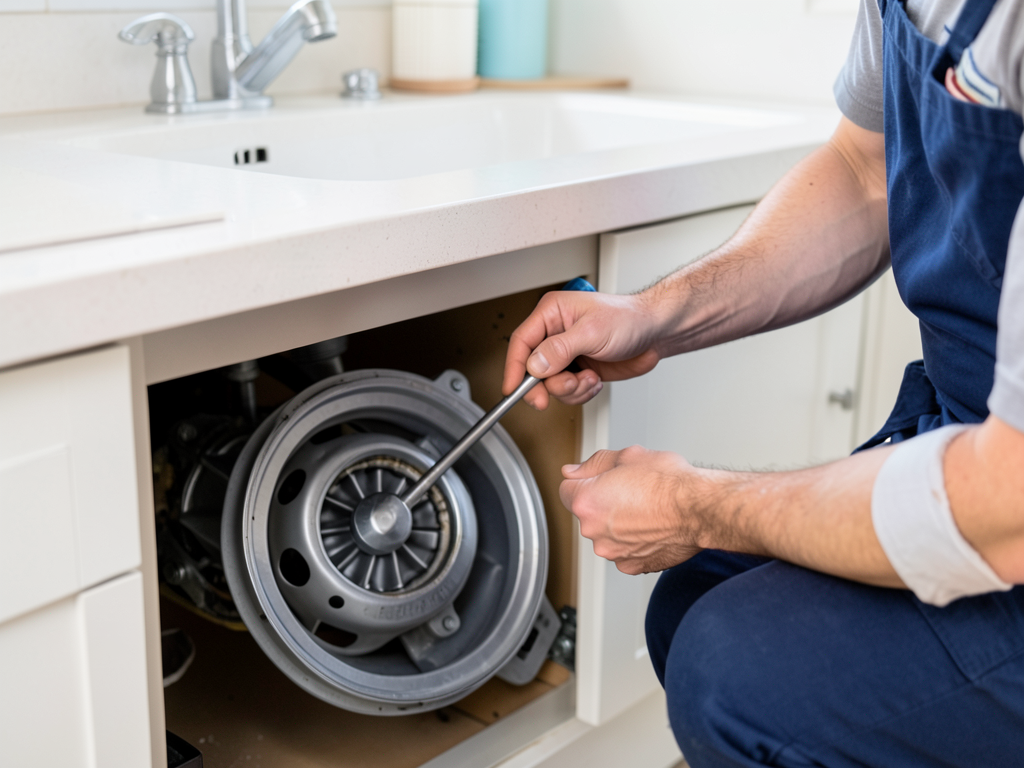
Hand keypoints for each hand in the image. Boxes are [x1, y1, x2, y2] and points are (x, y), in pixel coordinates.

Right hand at [502, 290, 661, 409]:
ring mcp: (567, 354)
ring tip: (589, 378)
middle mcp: (555, 334)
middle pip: (532, 369)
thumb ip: (560, 349)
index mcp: (552, 314)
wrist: (655, 333)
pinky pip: (568, 391)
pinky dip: (581, 392)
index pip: (522, 342)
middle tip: (561, 390)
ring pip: (550, 384)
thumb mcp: (592, 332)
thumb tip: (535, 364)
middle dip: (548, 385)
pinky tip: (595, 380)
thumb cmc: (629, 319)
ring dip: (570, 389)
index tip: (512, 389)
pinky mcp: (579, 369)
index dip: (515, 367)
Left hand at [560, 446, 704, 573]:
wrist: (699, 509)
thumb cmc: (669, 482)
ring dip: (619, 525)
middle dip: (603, 502)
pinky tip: (652, 528)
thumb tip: (573, 471)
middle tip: (631, 491)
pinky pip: (625, 551)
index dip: (584, 480)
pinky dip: (634, 542)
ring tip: (646, 510)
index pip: (566, 489)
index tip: (600, 479)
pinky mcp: (631, 566)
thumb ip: (593, 464)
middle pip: (588, 513)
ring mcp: (612, 552)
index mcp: (586, 501)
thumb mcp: (628, 456)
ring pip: (607, 534)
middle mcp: (594, 531)